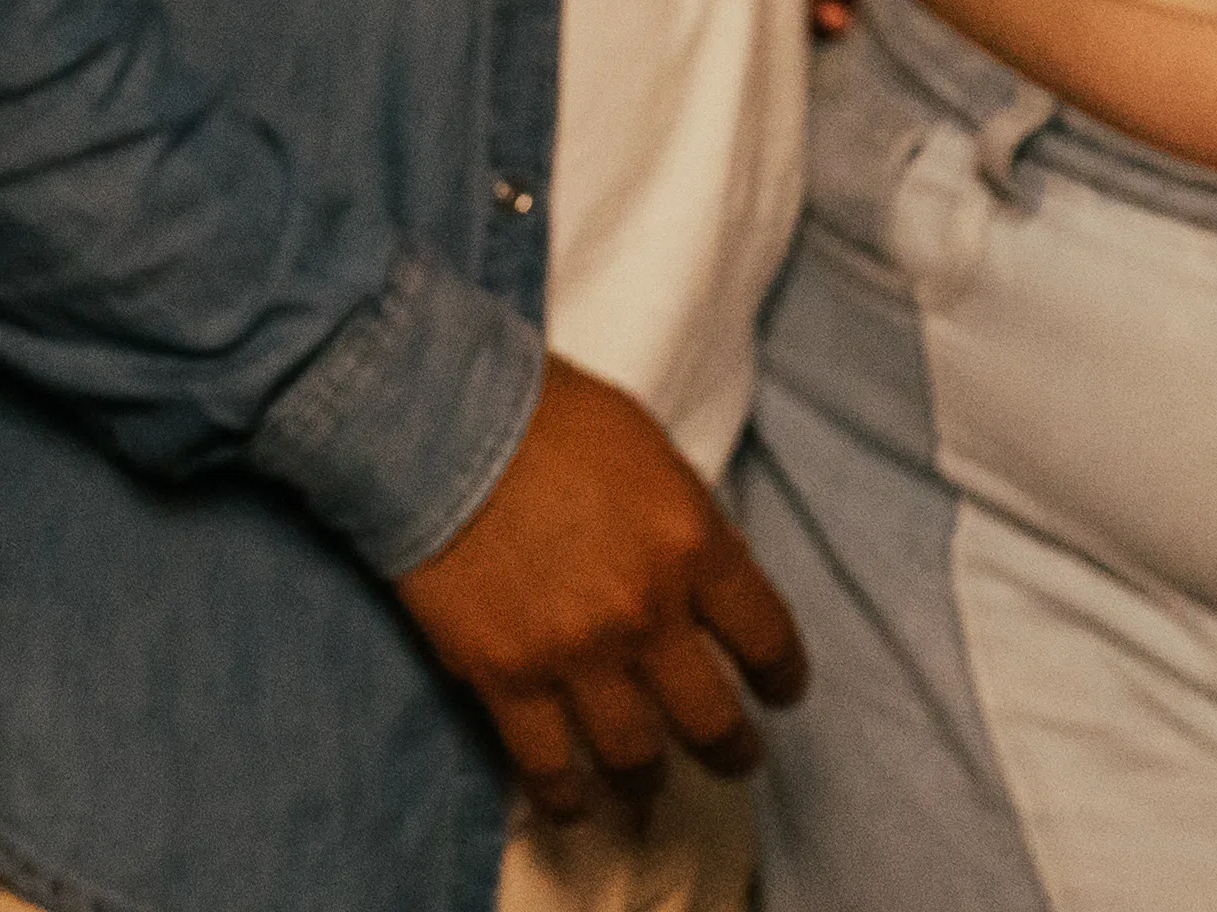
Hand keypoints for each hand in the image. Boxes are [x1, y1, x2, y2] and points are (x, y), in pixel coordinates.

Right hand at [392, 358, 806, 822]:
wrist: (434, 417)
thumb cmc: (542, 413)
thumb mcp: (647, 449)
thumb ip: (688, 522)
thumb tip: (710, 583)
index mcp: (691, 545)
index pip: (768, 639)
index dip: (782, 677)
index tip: (778, 692)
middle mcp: (646, 612)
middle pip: (713, 719)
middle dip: (731, 749)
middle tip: (730, 755)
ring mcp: (576, 653)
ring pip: (638, 758)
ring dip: (650, 777)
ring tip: (647, 781)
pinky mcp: (506, 676)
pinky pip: (548, 767)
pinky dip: (566, 797)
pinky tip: (574, 803)